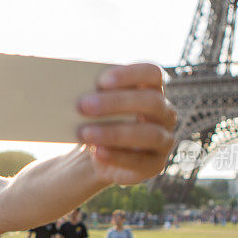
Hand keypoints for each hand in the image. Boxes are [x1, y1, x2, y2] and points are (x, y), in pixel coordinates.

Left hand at [78, 63, 176, 185]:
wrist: (99, 153)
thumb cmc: (98, 119)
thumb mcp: (96, 103)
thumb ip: (93, 91)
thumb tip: (72, 82)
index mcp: (152, 89)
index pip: (152, 73)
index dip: (130, 74)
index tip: (101, 81)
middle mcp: (164, 113)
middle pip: (151, 101)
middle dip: (117, 102)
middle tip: (84, 106)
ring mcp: (164, 140)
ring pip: (149, 133)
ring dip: (115, 132)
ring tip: (85, 133)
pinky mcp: (155, 165)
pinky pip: (140, 161)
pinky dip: (117, 156)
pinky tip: (97, 152)